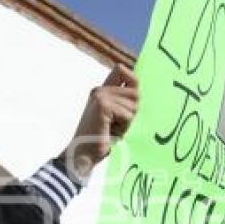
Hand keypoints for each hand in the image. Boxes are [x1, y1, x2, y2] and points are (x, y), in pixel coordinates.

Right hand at [62, 65, 138, 180]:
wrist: (84, 153)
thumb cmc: (102, 138)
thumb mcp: (116, 116)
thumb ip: (124, 101)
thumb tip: (141, 92)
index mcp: (102, 90)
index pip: (122, 70)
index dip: (133, 81)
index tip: (131, 102)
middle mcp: (100, 89)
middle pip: (135, 92)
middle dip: (132, 112)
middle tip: (116, 124)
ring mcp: (101, 96)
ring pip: (134, 105)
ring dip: (127, 122)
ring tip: (112, 128)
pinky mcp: (103, 106)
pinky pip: (128, 115)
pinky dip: (123, 127)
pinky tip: (110, 132)